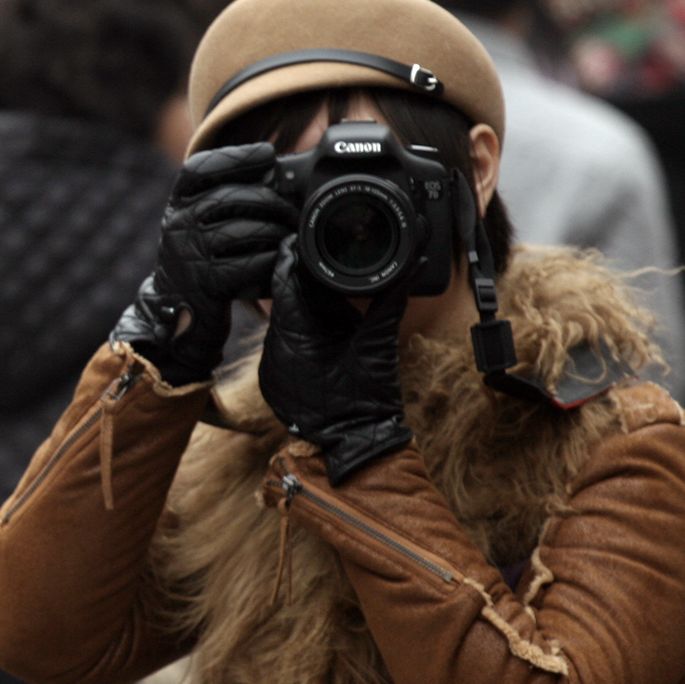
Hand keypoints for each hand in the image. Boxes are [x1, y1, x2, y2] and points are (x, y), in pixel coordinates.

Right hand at [113, 143, 295, 385]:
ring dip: (277, 233)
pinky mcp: (207, 282)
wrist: (178, 309)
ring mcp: (190, 253)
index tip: (268, 156)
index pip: (200, 167)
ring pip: (246, 230)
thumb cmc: (200, 257)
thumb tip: (274, 171)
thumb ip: (224, 195)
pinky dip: (273, 261)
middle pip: (232, 196)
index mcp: (177, 203)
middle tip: (293, 212)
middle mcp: (178, 223)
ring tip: (290, 238)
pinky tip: (281, 261)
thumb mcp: (199, 220)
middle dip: (272, 201)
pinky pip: (251, 264)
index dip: (236, 156)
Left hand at [258, 238, 412, 483]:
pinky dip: (301, 328)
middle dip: (300, 277)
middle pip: (282, 297)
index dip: (294, 257)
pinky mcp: (275, 375)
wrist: (356, 444)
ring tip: (326, 286)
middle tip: (321, 256)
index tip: (304, 239)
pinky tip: (319, 322)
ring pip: (283, 318)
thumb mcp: (376, 343)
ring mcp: (273, 362)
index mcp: (294, 333)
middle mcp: (275, 346)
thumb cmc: (365, 399)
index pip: (284, 281)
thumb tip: (411, 264)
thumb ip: (390, 300)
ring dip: (301, 303)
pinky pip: (285, 340)